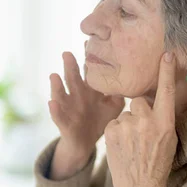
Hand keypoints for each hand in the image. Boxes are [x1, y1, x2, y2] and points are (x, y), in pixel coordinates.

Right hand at [49, 43, 124, 161]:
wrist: (84, 142)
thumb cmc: (99, 120)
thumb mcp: (114, 107)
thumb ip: (121, 94)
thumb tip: (135, 82)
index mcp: (89, 89)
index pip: (88, 71)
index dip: (89, 59)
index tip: (89, 43)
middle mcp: (76, 95)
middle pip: (72, 78)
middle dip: (70, 66)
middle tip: (67, 53)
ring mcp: (68, 108)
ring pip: (61, 94)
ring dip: (57, 85)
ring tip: (54, 75)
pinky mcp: (63, 122)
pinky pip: (58, 116)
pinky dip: (54, 110)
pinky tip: (52, 103)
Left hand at [104, 52, 177, 186]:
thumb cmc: (157, 164)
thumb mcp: (169, 140)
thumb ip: (161, 118)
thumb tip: (153, 102)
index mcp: (165, 123)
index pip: (166, 92)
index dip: (166, 72)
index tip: (166, 54)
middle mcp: (146, 121)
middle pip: (138, 102)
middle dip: (139, 113)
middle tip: (142, 134)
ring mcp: (127, 126)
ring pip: (125, 114)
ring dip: (127, 125)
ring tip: (131, 145)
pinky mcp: (111, 132)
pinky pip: (114, 123)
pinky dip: (116, 133)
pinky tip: (122, 147)